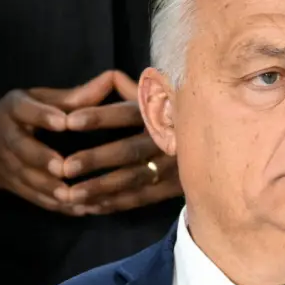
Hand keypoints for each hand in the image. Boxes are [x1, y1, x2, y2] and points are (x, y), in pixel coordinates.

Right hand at [0, 72, 114, 213]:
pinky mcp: (15, 187)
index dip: (43, 116)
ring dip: (52, 190)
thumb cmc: (19, 115)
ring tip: (77, 196)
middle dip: (42, 159)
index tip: (64, 122)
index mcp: (14, 109)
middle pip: (22, 150)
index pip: (24, 110)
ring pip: (28, 180)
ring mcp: (9, 166)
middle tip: (64, 168)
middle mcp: (7, 137)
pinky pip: (35, 199)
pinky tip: (82, 209)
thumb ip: (73, 96)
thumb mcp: (38, 98)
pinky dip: (57, 207)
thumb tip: (111, 79)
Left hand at [60, 71, 181, 213]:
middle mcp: (171, 138)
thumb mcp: (160, 92)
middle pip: (130, 150)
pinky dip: (116, 204)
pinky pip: (144, 198)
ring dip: (101, 188)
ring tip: (69, 195)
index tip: (69, 121)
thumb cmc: (175, 110)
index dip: (100, 116)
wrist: (220, 140)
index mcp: (164, 111)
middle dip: (96, 159)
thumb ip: (128, 87)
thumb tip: (107, 77)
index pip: (129, 112)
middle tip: (64, 167)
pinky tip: (91, 207)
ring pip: (135, 179)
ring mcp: (177, 165)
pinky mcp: (178, 187)